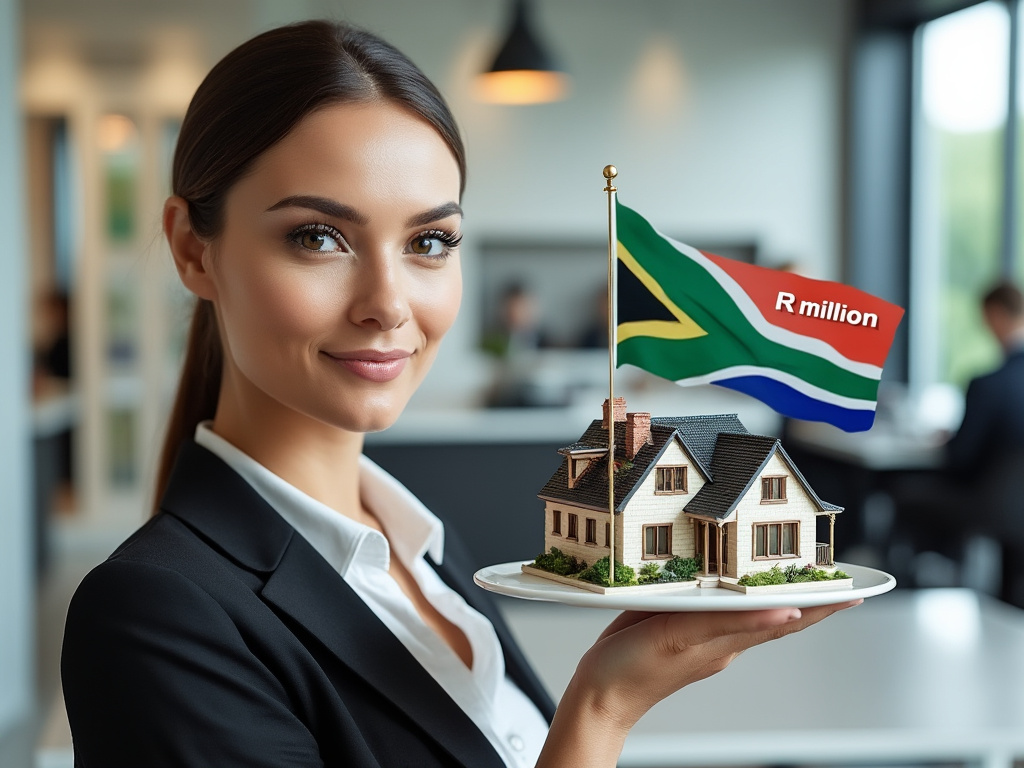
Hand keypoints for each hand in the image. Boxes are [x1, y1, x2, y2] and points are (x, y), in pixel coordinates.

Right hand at [537, 600, 860, 766]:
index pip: (788, 619)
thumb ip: (731, 622)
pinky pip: (717, 608)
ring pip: (749, 610)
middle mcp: (722, 639)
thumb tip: (782, 610)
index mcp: (728, 640)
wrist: (598, 697)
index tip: (855, 591)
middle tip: (836, 578)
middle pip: (776, 614)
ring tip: (798, 576)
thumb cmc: (633, 672)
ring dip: (775, 592)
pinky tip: (731, 584)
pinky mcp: (679, 630)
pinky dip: (734, 594)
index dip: (823, 604)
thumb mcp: (682, 638)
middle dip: (808, 596)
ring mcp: (702, 636)